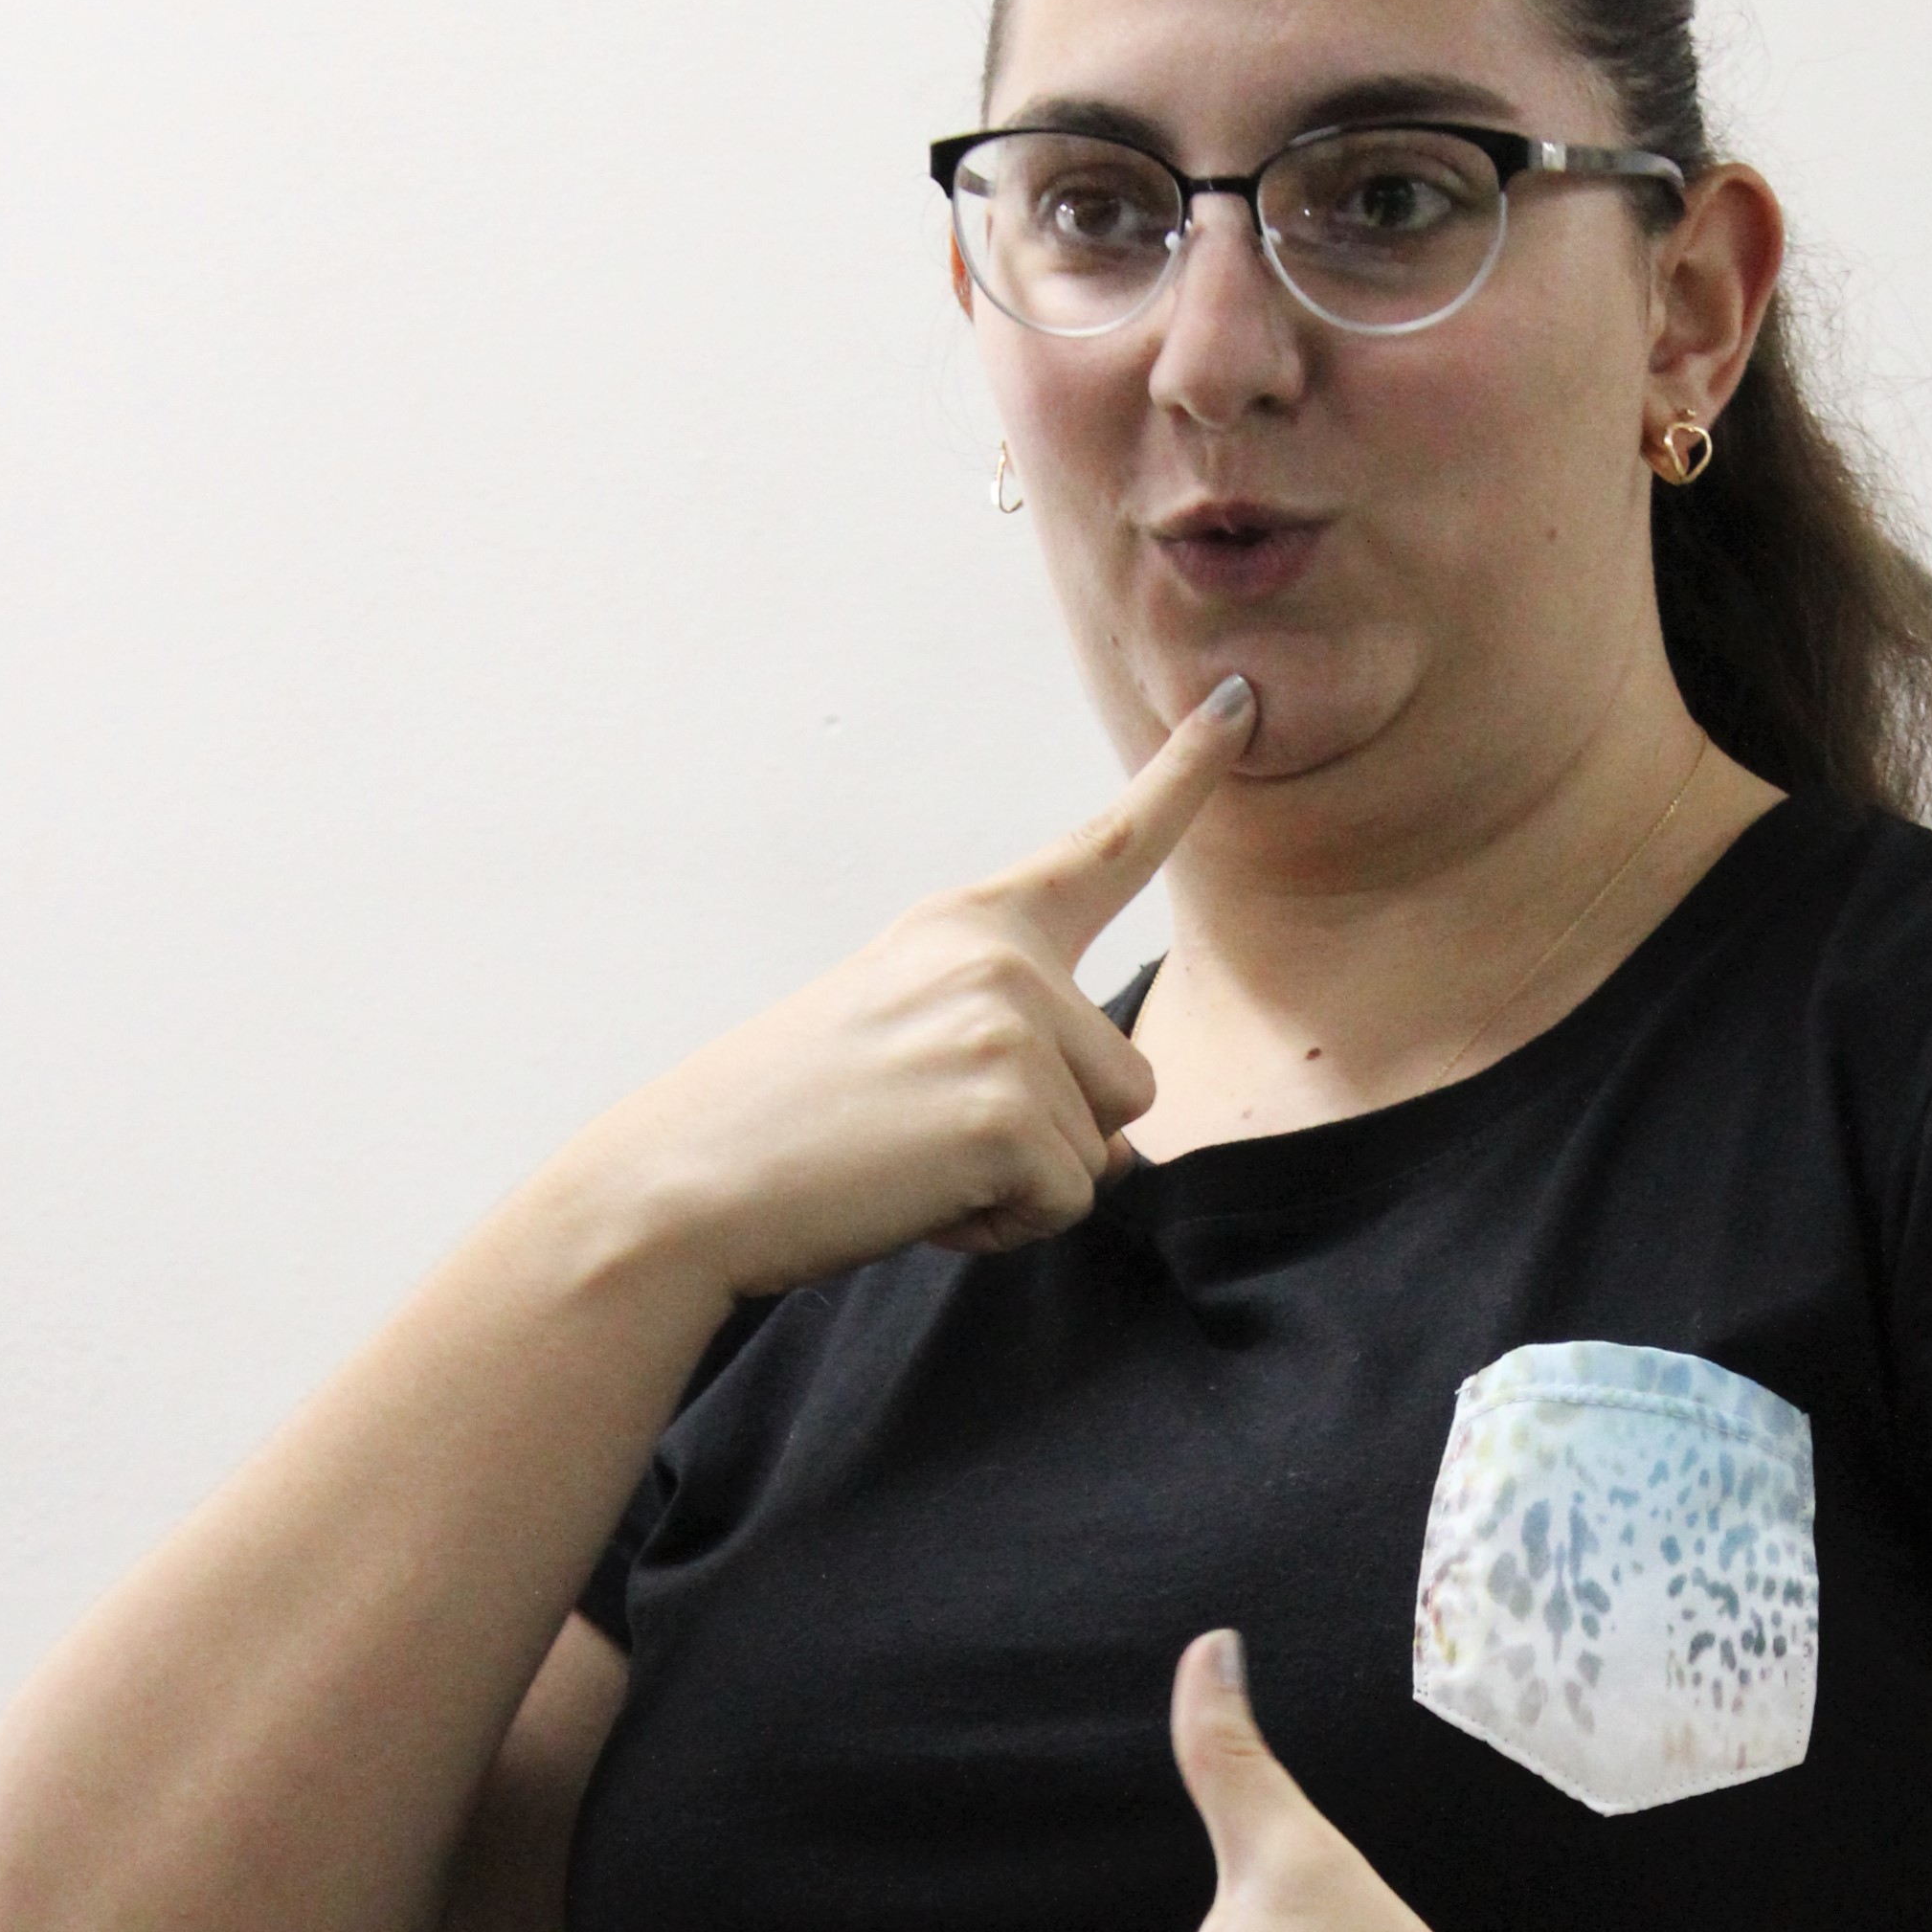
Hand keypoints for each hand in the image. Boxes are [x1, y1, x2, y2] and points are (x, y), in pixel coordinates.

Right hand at [600, 683, 1253, 1302]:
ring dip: (1021, 1187)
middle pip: (1127, 1082)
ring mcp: (1008, 1026)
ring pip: (1102, 1150)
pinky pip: (1064, 1203)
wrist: (689, 1177)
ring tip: (910, 1162)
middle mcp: (1002, 957)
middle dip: (1050, 1138)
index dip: (1183, 780)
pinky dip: (1000, 1228)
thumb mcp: (910, 1039)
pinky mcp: (1006, 1112)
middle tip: (921, 1135)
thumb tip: (1122, 1146)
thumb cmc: (793, 1121)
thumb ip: (1017, 1051)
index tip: (1242, 703)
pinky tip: (914, 1195)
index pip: (1103, 849)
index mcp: (974, 923)